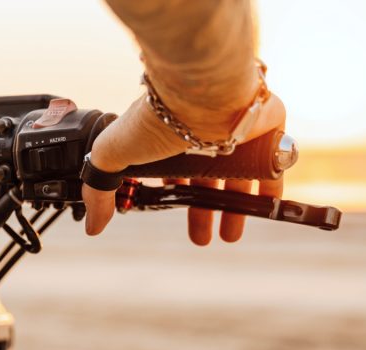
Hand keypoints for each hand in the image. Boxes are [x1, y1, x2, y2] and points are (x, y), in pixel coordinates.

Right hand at [81, 91, 286, 244]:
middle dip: (203, 212)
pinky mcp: (266, 129)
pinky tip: (264, 210)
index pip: (173, 171)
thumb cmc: (155, 119)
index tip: (172, 213)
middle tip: (201, 238)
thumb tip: (92, 225)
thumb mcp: (113, 155)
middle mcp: (202, 132)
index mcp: (169, 135)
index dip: (174, 195)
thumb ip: (99, 189)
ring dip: (235, 208)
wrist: (202, 94)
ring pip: (238, 176)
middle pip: (206, 179)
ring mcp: (235, 131)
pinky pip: (272, 164)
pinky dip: (269, 188)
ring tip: (230, 236)